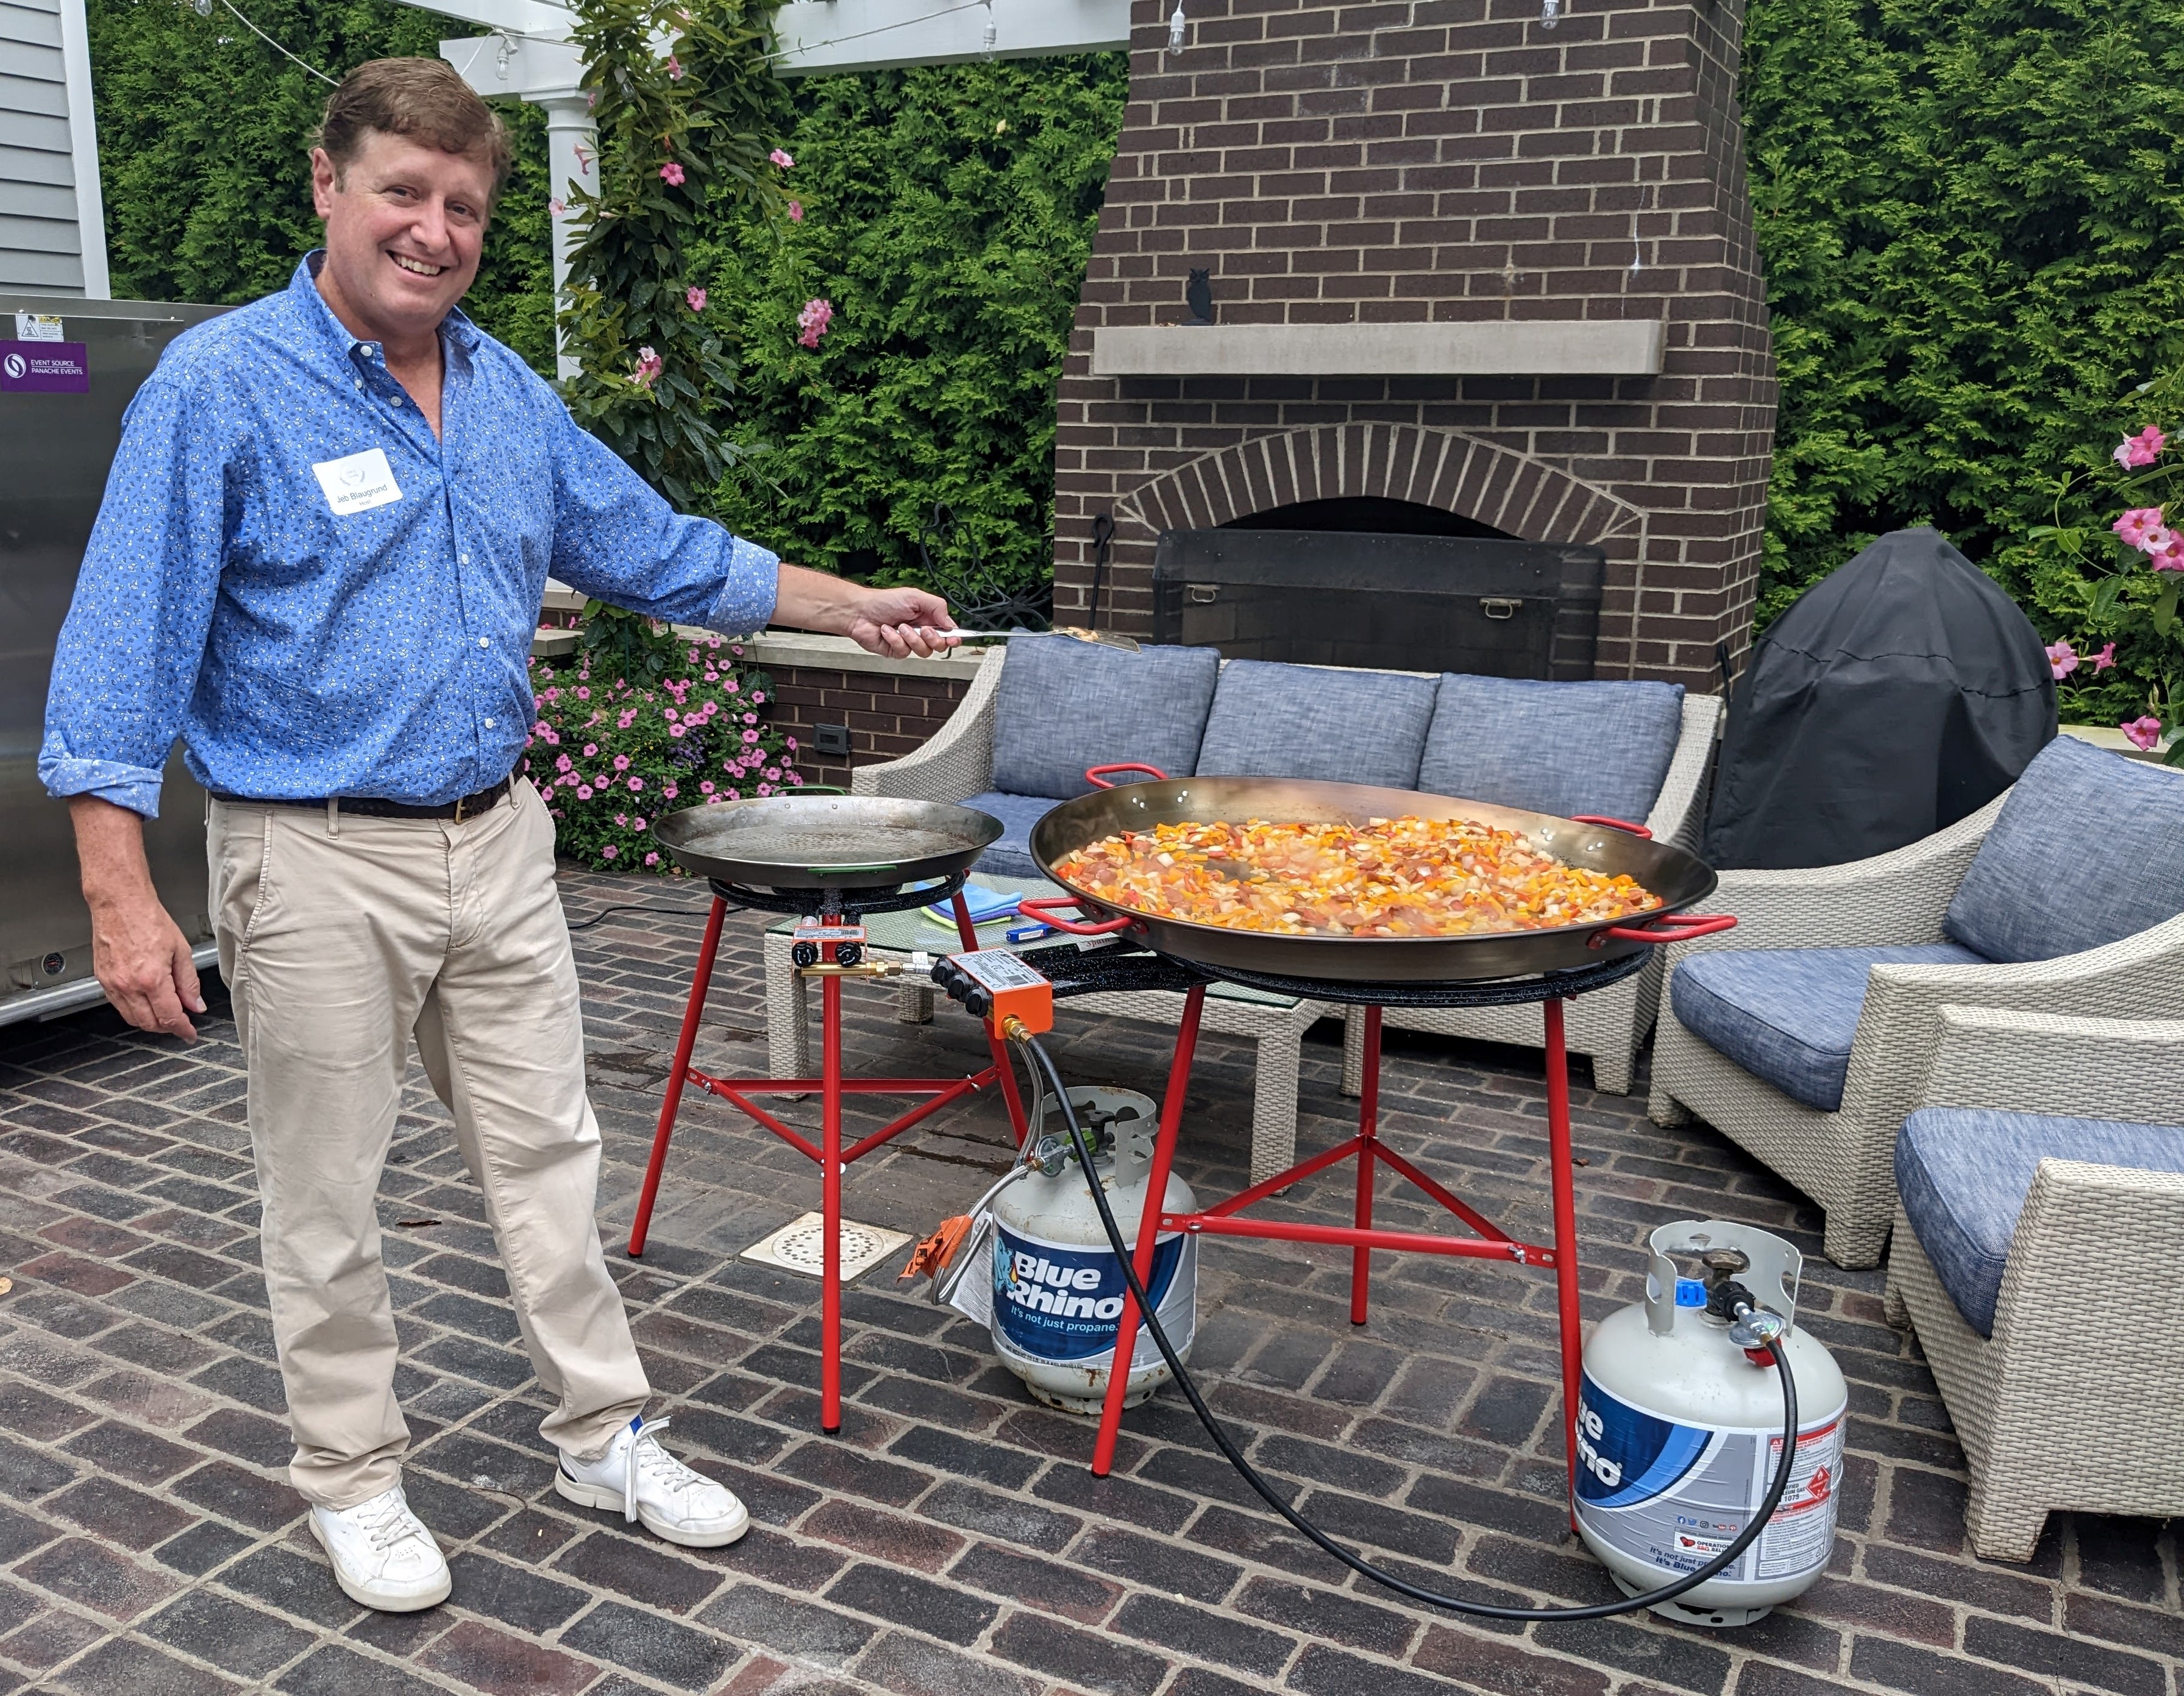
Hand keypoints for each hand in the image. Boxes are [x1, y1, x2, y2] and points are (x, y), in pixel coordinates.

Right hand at [89, 891, 204, 1041]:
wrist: (120, 904)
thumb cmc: (149, 920)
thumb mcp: (181, 950)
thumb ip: (189, 982)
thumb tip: (195, 1004)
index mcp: (151, 979)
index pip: (170, 1017)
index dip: (183, 1030)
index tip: (190, 1034)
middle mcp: (128, 986)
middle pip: (149, 1023)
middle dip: (167, 1028)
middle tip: (181, 1024)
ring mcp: (112, 984)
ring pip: (131, 1018)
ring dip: (150, 1022)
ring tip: (165, 1014)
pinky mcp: (101, 979)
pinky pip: (118, 1005)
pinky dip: (133, 1010)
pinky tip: (145, 1002)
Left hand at [844, 585, 961, 658]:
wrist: (860, 611)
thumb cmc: (884, 601)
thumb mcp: (916, 597)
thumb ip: (937, 608)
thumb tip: (951, 624)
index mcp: (928, 618)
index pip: (948, 632)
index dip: (954, 638)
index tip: (954, 639)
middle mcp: (920, 632)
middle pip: (939, 646)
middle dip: (933, 638)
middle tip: (923, 629)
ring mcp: (908, 643)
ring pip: (923, 651)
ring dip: (912, 638)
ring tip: (900, 626)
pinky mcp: (896, 651)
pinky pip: (904, 652)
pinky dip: (895, 640)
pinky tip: (886, 630)